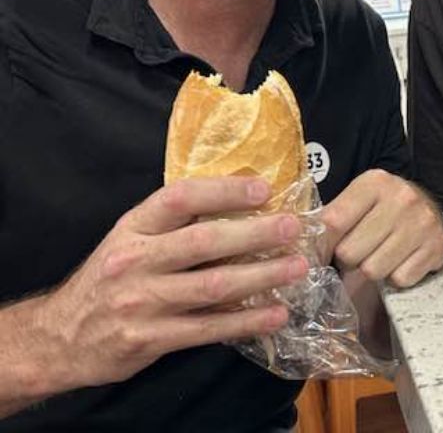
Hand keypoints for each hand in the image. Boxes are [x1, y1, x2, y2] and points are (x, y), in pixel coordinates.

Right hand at [37, 177, 308, 391]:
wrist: (59, 339)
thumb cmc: (110, 280)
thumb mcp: (130, 240)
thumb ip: (175, 225)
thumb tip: (241, 202)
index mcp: (133, 228)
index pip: (179, 198)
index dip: (223, 191)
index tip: (263, 188)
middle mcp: (135, 261)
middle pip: (203, 242)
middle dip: (255, 233)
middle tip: (293, 228)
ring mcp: (141, 302)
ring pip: (212, 286)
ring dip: (261, 276)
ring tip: (298, 268)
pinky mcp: (149, 340)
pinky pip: (208, 329)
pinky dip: (245, 322)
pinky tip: (275, 314)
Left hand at [320, 169, 442, 287]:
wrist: (431, 209)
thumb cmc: (384, 208)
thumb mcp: (359, 201)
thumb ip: (332, 220)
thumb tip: (299, 253)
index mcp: (374, 182)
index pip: (333, 223)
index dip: (321, 247)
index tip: (319, 257)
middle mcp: (401, 198)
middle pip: (350, 253)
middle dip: (349, 260)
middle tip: (358, 254)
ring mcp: (422, 223)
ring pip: (373, 270)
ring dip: (371, 271)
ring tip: (378, 257)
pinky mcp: (437, 247)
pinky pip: (400, 280)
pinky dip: (396, 278)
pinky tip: (399, 262)